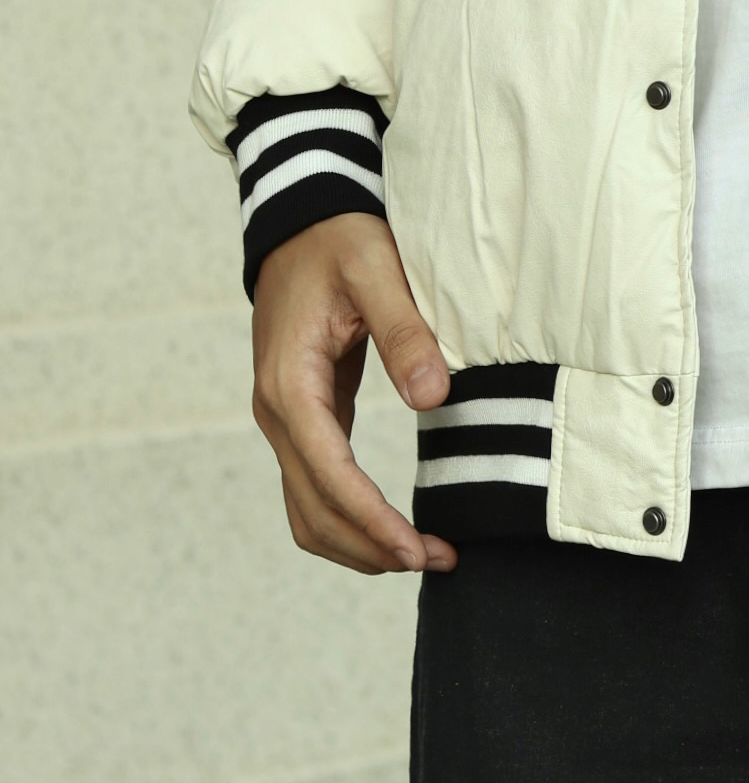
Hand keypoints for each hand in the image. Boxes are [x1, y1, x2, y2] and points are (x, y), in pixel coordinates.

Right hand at [251, 211, 455, 575]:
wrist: (300, 221)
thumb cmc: (339, 238)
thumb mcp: (377, 270)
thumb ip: (404, 331)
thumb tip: (433, 397)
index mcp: (291, 384)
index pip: (329, 475)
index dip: (372, 521)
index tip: (417, 550)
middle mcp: (277, 413)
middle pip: (314, 509)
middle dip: (371, 546)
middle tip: (436, 561)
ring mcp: (284, 419)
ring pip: (308, 509)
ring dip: (358, 543)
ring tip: (421, 555)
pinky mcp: (302, 416)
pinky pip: (317, 485)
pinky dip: (350, 517)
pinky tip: (392, 526)